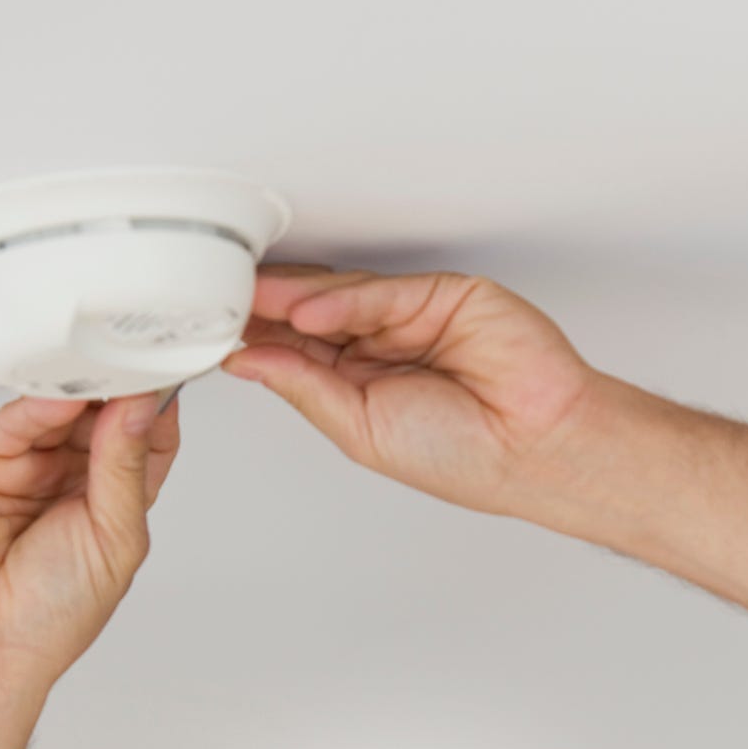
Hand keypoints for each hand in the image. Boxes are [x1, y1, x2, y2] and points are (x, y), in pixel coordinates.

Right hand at [0, 390, 182, 685]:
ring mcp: (25, 468)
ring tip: (102, 364)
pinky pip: (12, 421)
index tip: (172, 373)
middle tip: (137, 353)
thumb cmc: (55, 613)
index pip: (145, 438)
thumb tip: (140, 407)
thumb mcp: (115, 537)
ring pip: (57, 412)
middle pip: (102, 416)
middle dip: (119, 387)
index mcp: (114, 502)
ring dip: (81, 389)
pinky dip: (37, 403)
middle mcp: (71, 480)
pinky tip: (63, 393)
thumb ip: (125, 468)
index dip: (158, 405)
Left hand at [220, 265, 605, 516]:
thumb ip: (305, 387)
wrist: (536, 449)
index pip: (298, 351)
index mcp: (363, 384)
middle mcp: (385, 346)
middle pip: (314, 315)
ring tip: (252, 302)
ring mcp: (414, 318)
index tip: (211, 332)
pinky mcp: (446, 294)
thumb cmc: (467, 457)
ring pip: (344, 297)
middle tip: (219, 304)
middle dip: (267, 311)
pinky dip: (344, 300)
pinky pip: (386, 291)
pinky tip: (308, 314)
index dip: (256, 339)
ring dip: (296, 299)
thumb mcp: (360, 430)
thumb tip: (247, 362)